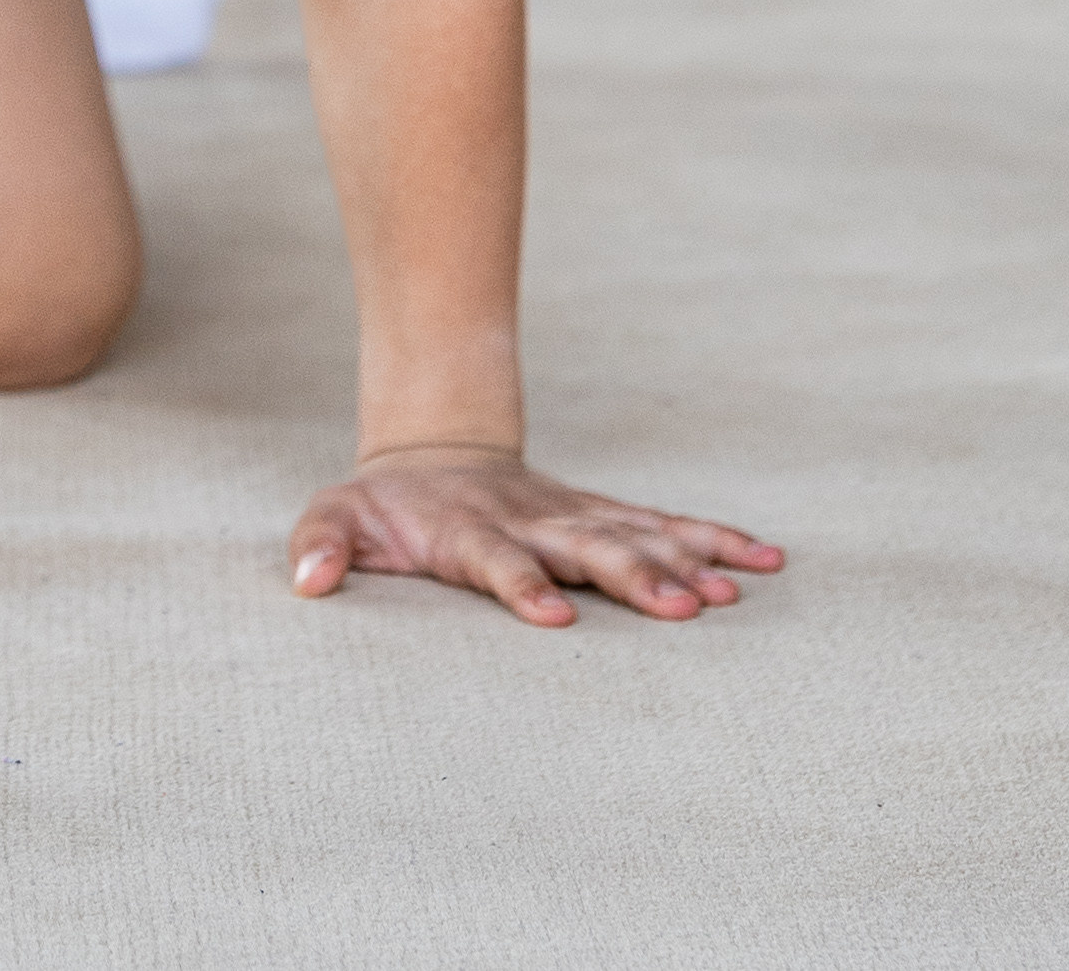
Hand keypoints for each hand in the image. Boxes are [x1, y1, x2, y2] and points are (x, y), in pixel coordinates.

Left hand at [290, 443, 783, 627]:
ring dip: (687, 560)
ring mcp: (571, 517)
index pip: (496, 561)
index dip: (522, 584)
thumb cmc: (382, 507)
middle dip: (635, 578)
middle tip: (686, 609)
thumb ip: (321, 542)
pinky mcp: (600, 518)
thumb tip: (306, 579)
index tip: (555, 616)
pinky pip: (662, 527)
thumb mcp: (336, 516)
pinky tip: (762, 560)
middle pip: (586, 549)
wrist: (432, 452)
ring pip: (637, 535)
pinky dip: (711, 540)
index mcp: (468, 531)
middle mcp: (531, 521)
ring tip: (739, 589)